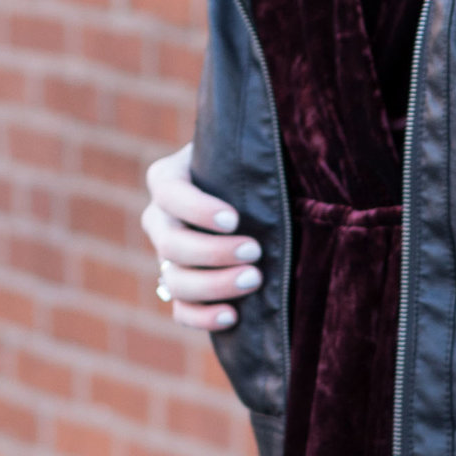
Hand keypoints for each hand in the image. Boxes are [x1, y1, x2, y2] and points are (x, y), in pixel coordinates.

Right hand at [141, 145, 261, 335]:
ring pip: (174, 279)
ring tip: (254, 280)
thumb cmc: (252, 165)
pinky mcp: (182, 287)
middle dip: (212, 252)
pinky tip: (232, 317)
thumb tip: (294, 139)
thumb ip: (256, 150)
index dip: (197, 208)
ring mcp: (167, 257)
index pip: (169, 192)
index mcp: (168, 179)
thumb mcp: (248, 151)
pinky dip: (202, 317)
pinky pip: (180, 310)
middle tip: (255, 252)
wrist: (252, 197)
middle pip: (170, 243)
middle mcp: (160, 219)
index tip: (234, 219)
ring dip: (212, 285)